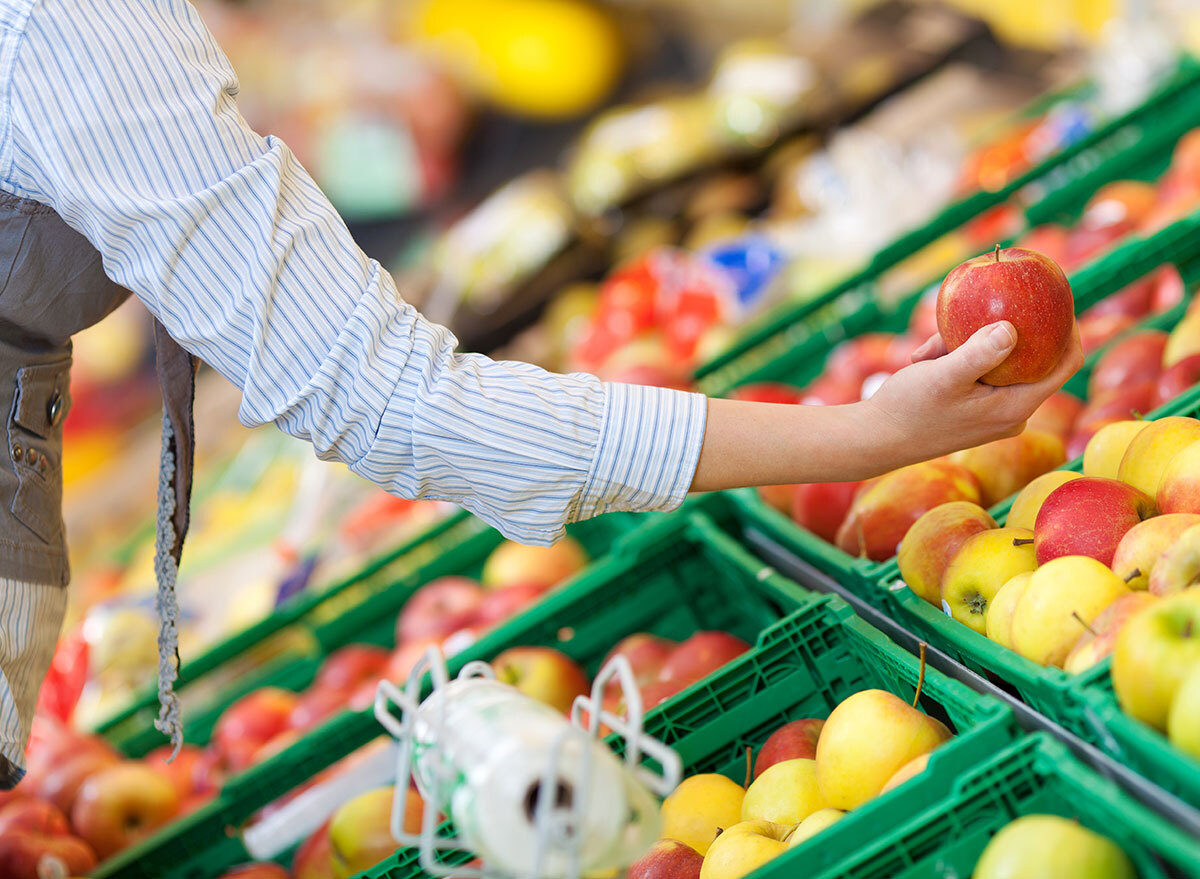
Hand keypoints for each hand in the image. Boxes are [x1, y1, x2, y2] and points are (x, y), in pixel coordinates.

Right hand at [860, 320, 1083, 466]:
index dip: (1070, 330)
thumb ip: (980, 353)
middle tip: (978, 310)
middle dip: (1005, 332)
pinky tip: (926, 357)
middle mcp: (1011, 413)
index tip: (1056, 300)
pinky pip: (980, 375)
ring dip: (971, 345)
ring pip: (999, 365)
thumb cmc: (908, 409)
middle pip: (1031, 361)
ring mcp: (993, 414)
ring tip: (932, 347)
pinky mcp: (974, 413)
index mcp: (1015, 407)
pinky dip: (959, 358)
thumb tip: (1013, 328)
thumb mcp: (943, 375)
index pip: (1065, 365)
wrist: (875, 440)